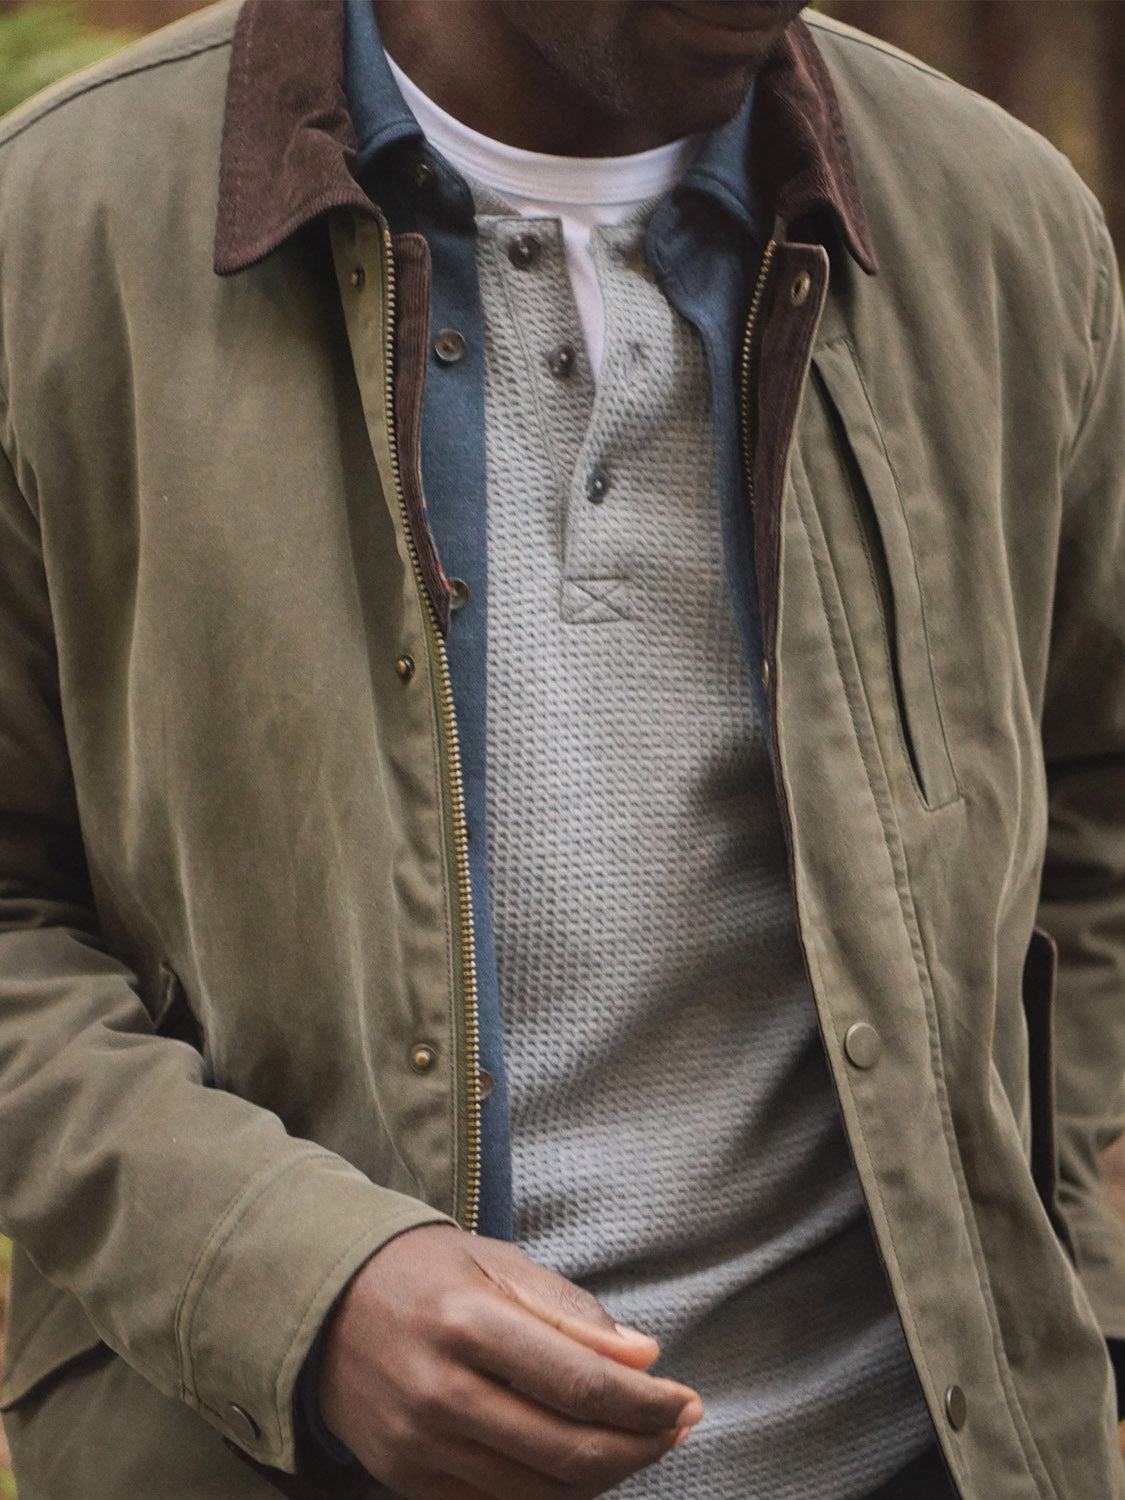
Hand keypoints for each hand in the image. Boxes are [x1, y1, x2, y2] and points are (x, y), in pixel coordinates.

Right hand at [318, 1223, 702, 1498]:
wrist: (322, 1304)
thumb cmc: (424, 1271)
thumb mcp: (496, 1261)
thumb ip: (571, 1311)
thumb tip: (645, 1358)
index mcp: (467, 1322)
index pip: (581, 1385)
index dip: (648, 1404)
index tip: (687, 1400)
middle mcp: (441, 1392)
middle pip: (569, 1451)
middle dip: (642, 1446)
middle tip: (679, 1425)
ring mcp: (421, 1446)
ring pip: (543, 1490)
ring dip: (608, 1474)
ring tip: (642, 1441)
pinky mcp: (409, 1479)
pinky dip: (556, 1490)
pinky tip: (584, 1459)